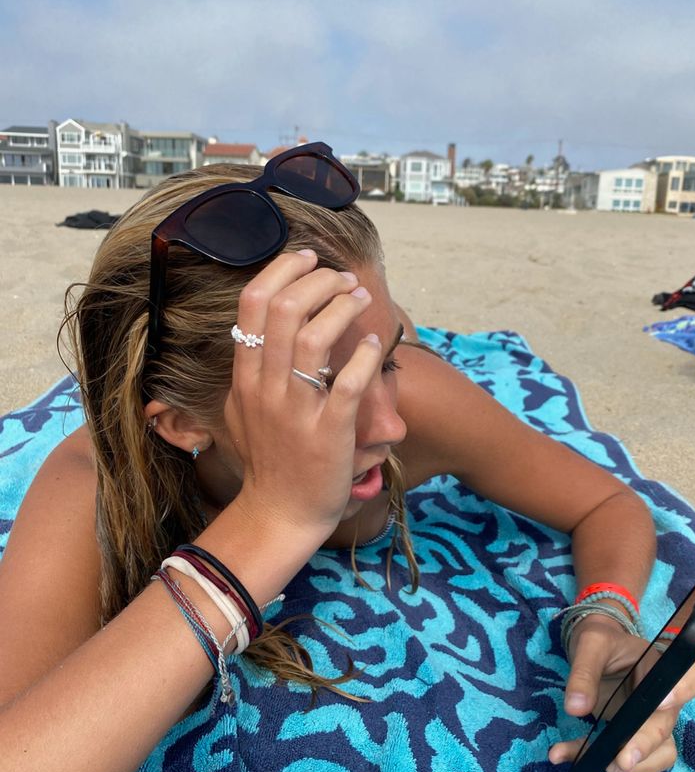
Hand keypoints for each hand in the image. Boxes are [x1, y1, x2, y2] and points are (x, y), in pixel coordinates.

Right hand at [222, 249, 381, 539]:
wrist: (279, 514)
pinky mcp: (328, 432)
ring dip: (343, 307)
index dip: (282, 270)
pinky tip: (376, 345)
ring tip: (361, 298)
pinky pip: (348, 383)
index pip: (252, 304)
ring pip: (314, 337)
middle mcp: (265, 388)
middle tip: (343, 278)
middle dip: (319, 280)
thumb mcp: (241, 411)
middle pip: (284, 309)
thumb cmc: (267, 461)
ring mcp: (295, 410)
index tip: (308, 258)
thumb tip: (258, 335)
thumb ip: (249, 372)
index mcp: (244, 377)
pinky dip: (365, 357)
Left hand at [548, 613, 694, 771]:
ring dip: (634, 766)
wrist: (594, 651)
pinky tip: (564, 755)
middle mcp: (664, 699)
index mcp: (661, 667)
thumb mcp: (590, 643)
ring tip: (602, 767)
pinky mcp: (631, 737)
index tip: (660, 704)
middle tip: (621, 759)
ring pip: (659, 753)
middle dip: (645, 745)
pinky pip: (627, 760)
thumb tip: (576, 708)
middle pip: (667, 726)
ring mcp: (650, 722)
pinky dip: (594, 761)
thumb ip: (583, 672)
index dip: (685, 690)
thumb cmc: (601, 641)